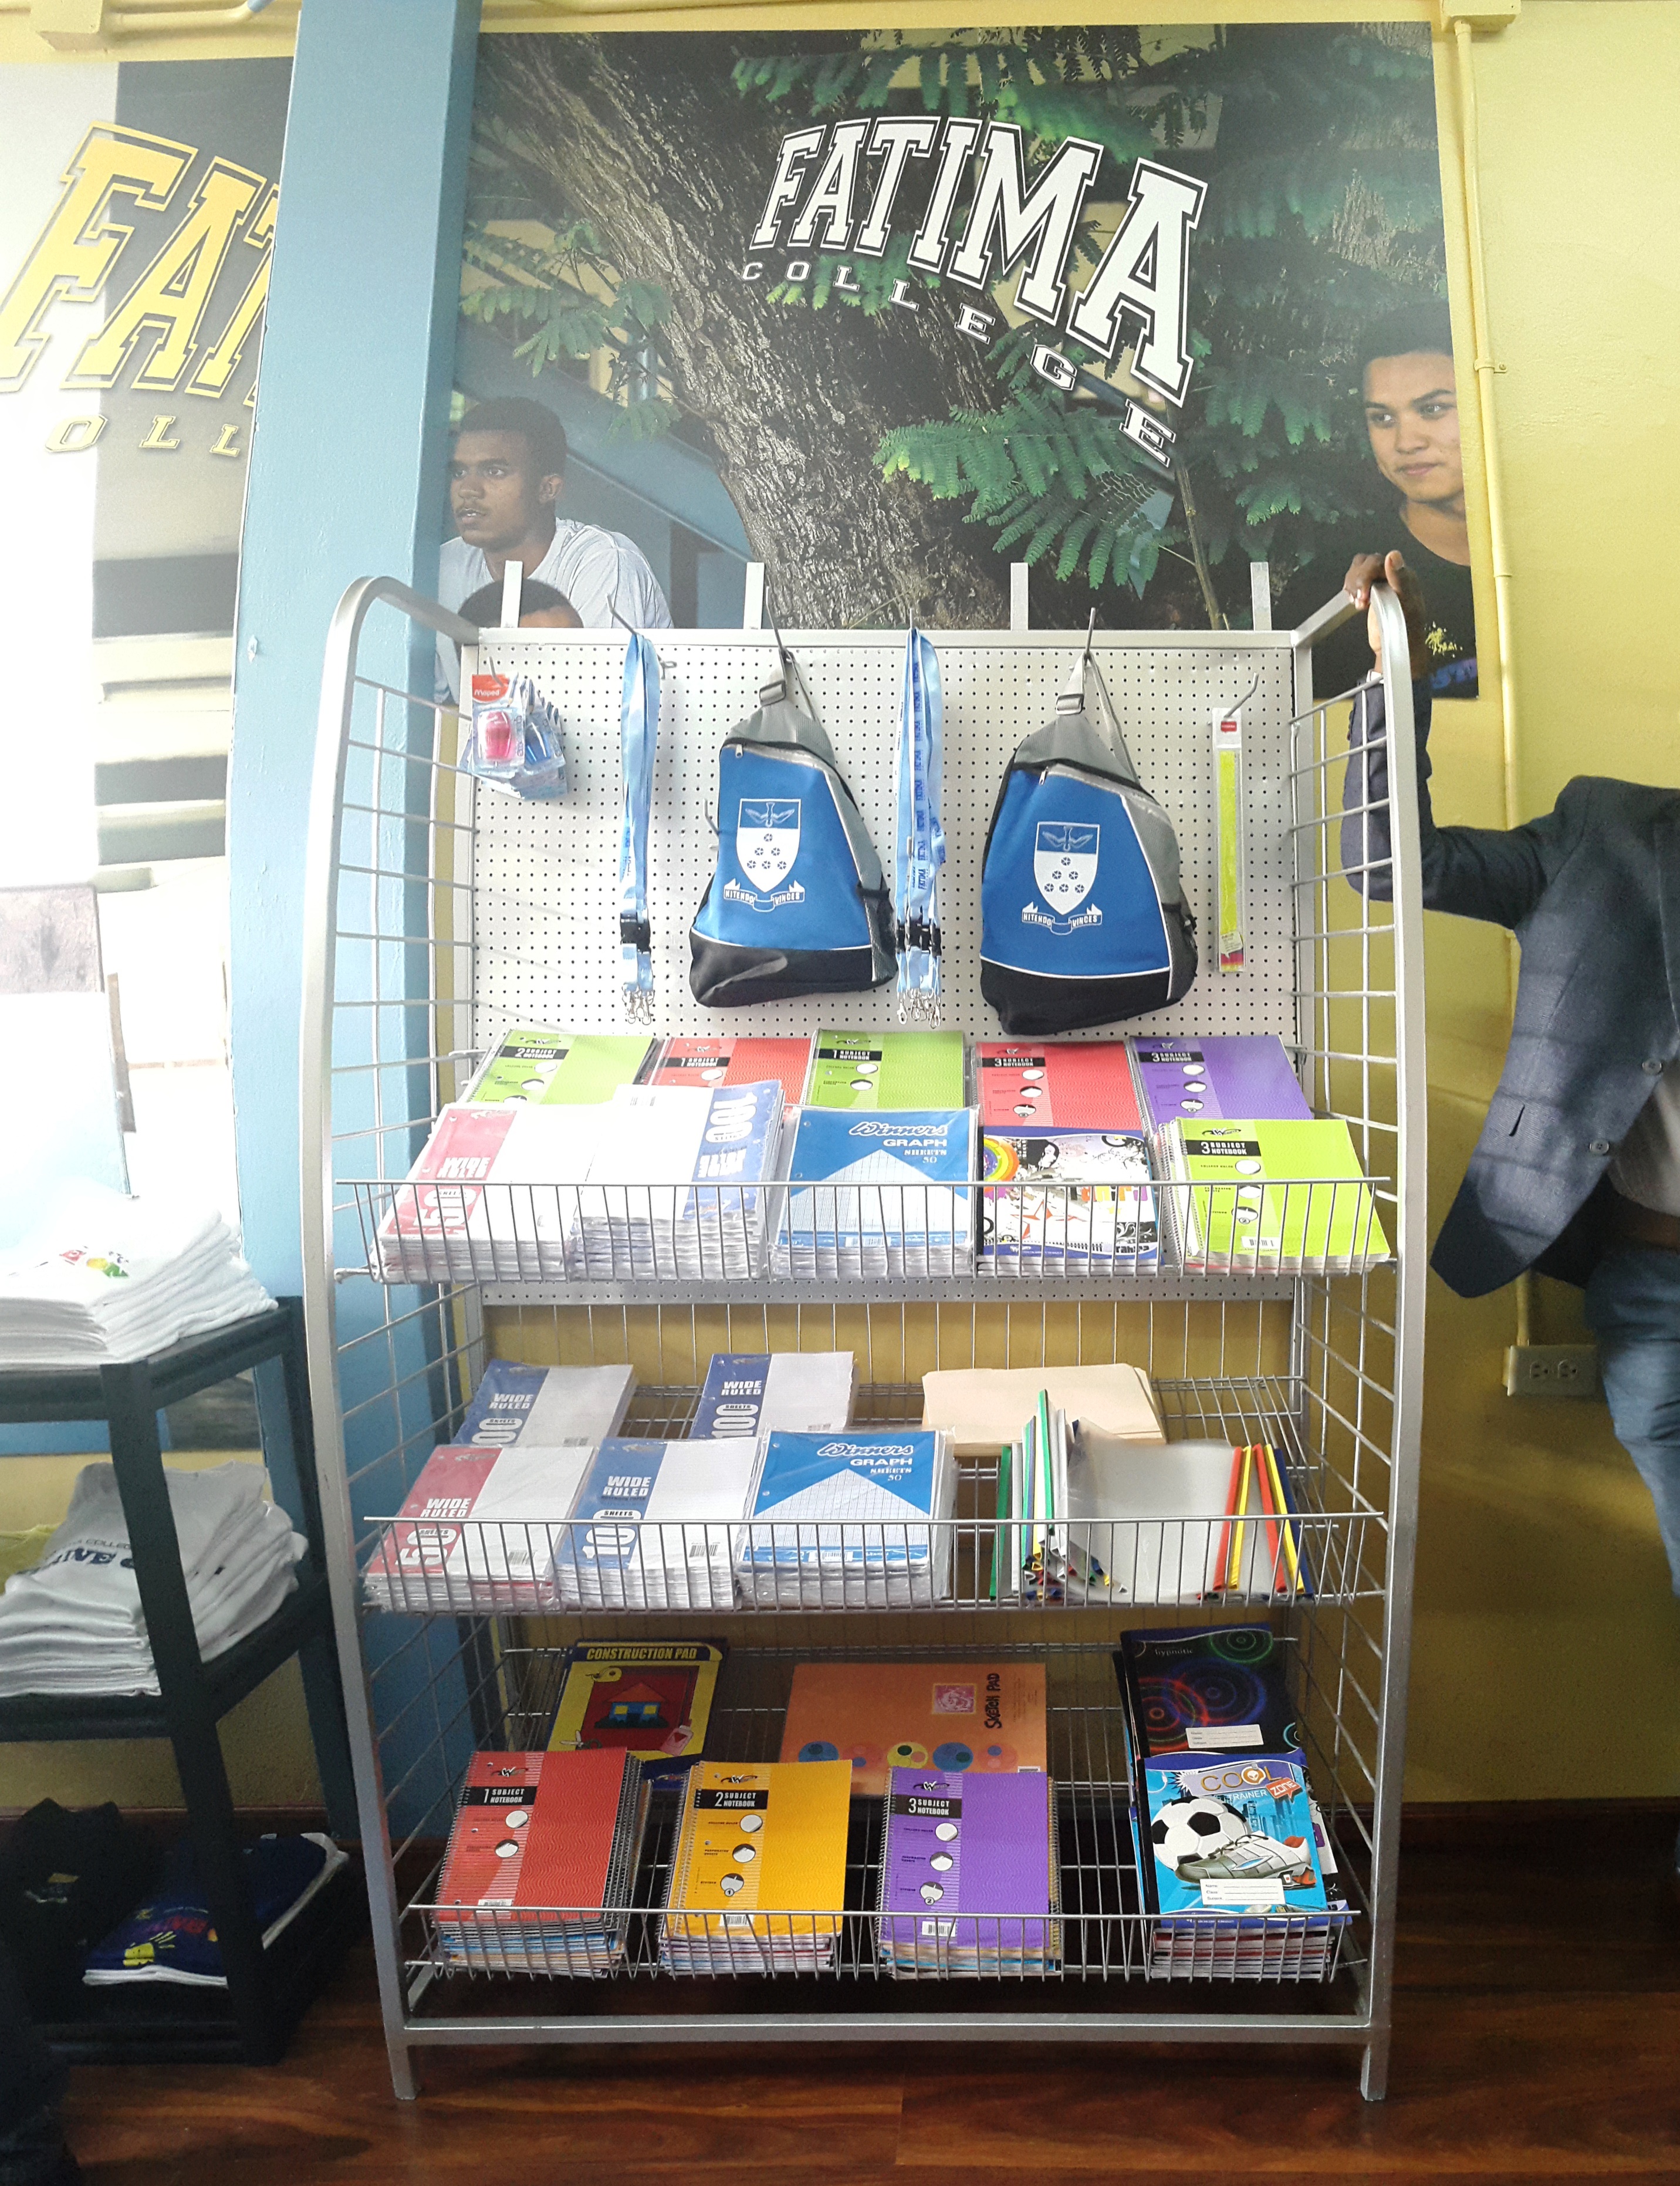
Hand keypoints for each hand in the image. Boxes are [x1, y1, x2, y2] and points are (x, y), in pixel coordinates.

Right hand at [1342, 550, 1429, 679]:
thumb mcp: (1407, 605)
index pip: (1379, 561)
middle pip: (1366, 562)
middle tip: (1361, 601)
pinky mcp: (1369, 591)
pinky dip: (1350, 589)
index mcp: (1403, 575)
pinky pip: (1354, 580)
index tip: (1364, 594)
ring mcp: (1379, 583)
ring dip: (1353, 585)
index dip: (1367, 575)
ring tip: (1358, 603)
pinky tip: (1355, 601)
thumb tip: (1393, 555)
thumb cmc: (1406, 630)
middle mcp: (1391, 575)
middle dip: (1359, 582)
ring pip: (1358, 569)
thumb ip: (1400, 579)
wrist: (1396, 648)